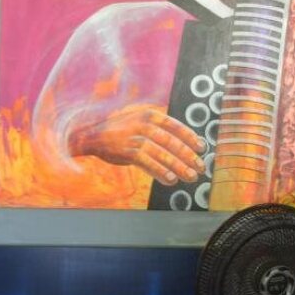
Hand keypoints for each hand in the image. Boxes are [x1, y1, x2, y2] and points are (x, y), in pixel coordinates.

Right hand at [68, 103, 205, 184]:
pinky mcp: (128, 152)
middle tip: (201, 167)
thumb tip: (184, 144)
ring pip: (163, 155)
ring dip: (179, 167)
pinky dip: (161, 172)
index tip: (202, 147)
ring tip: (190, 176)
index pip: (176, 126)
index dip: (191, 137)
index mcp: (151, 115)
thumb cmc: (122, 130)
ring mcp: (136, 138)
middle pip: (172, 142)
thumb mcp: (140, 121)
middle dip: (189, 156)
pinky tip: (171, 179)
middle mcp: (145, 125)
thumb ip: (159, 129)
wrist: (92, 136)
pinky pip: (149, 163)